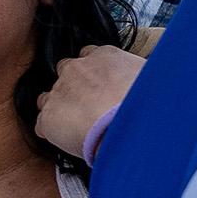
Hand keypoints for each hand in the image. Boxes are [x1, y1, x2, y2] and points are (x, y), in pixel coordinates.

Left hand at [35, 43, 144, 164]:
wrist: (132, 129)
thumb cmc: (150, 104)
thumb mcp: (153, 78)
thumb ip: (142, 73)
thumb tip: (150, 77)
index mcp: (104, 55)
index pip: (90, 55)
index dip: (95, 73)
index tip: (102, 87)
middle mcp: (76, 68)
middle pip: (66, 71)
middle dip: (73, 87)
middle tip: (89, 107)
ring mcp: (58, 91)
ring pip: (48, 97)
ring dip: (59, 109)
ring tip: (77, 127)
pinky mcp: (48, 117)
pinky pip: (42, 125)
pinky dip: (52, 133)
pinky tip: (69, 142)